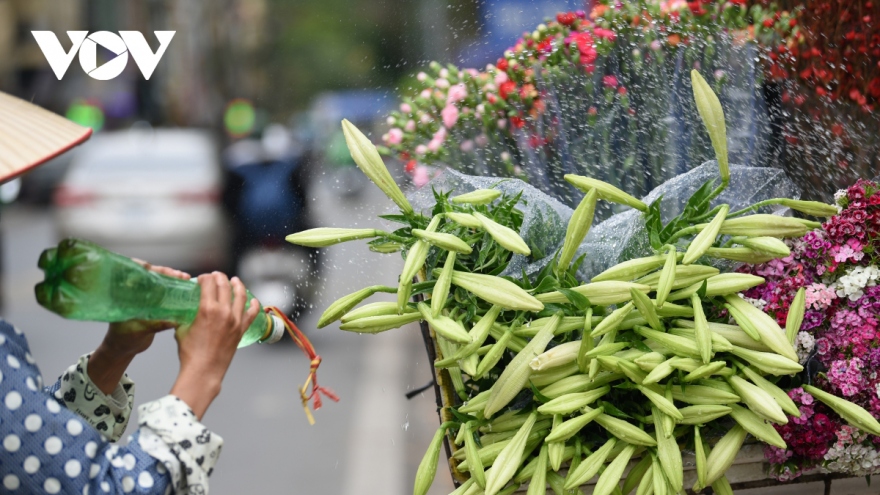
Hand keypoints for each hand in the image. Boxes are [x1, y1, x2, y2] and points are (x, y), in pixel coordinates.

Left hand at [102, 262, 191, 356]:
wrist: (123, 349)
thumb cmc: (123, 338)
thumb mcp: (139, 331)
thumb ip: (155, 324)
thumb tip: (174, 320)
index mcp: (124, 294)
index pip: (132, 272)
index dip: (141, 267)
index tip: (151, 267)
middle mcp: (134, 292)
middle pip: (150, 275)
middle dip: (164, 272)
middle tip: (179, 275)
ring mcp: (144, 297)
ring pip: (159, 282)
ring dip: (172, 279)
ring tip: (185, 279)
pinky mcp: (153, 303)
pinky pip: (164, 292)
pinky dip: (175, 289)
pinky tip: (185, 288)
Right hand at [171, 272, 259, 418]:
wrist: (204, 371)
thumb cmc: (190, 353)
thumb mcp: (181, 330)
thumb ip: (184, 317)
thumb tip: (183, 312)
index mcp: (207, 309)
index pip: (208, 284)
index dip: (205, 278)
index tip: (203, 278)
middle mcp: (223, 312)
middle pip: (224, 286)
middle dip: (220, 277)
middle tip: (216, 275)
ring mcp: (234, 320)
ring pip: (240, 296)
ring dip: (238, 285)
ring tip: (235, 280)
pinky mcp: (241, 330)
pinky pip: (251, 314)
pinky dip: (254, 305)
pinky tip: (253, 300)